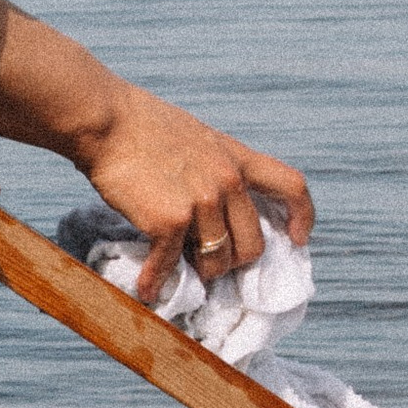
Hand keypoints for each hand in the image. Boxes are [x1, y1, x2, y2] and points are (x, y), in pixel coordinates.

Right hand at [69, 86, 312, 303]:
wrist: (105, 119)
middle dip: (234, 260)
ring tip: (178, 269)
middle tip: (211, 262)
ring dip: (200, 273)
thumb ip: (214, 166)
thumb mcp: (196, 136)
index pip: (291, 186)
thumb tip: (215, 203)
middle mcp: (227, 180)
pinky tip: (147, 288)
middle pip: (253, 243)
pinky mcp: (171, 220)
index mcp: (235, 157)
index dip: (302, 217)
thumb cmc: (140, 125)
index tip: (298, 239)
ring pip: (219, 261)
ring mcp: (201, 201)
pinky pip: (171, 265)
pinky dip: (157, 281)